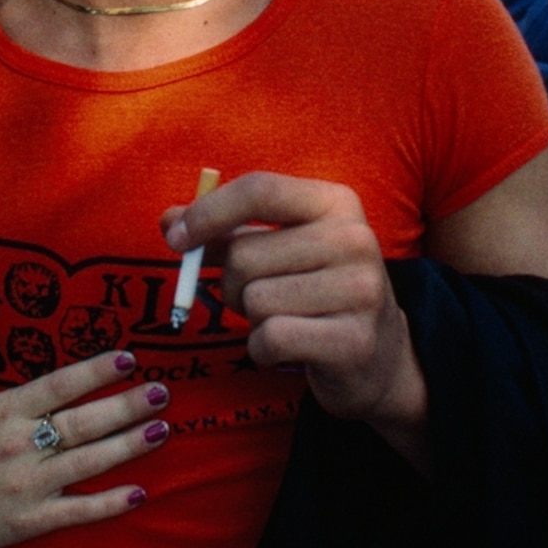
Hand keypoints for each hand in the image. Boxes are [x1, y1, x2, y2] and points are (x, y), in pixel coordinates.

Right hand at [0, 312, 165, 547]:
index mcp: (2, 414)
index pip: (57, 387)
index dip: (94, 372)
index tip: (128, 357)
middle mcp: (19, 448)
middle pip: (82, 424)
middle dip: (125, 407)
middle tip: (162, 392)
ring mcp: (28, 487)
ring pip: (87, 464)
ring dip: (127, 447)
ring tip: (162, 430)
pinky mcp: (32, 520)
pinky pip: (78, 512)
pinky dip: (109, 504)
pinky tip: (141, 492)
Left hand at [163, 171, 422, 437]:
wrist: (379, 357)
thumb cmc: (314, 292)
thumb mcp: (278, 249)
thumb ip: (224, 232)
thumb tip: (168, 221)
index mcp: (336, 202)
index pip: (258, 190)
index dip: (207, 213)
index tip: (175, 237)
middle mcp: (355, 239)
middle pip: (245, 255)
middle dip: (232, 284)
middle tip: (259, 297)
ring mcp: (361, 290)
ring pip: (254, 300)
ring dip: (253, 319)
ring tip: (286, 319)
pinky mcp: (354, 341)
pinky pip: (270, 338)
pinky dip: (263, 349)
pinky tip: (290, 347)